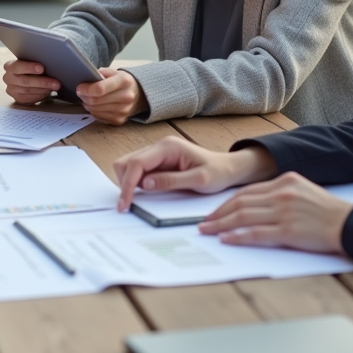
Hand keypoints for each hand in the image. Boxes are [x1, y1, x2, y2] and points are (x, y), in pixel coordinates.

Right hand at [3, 59, 62, 103]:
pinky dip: (40, 96)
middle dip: (42, 82)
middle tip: (55, 83)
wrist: (25, 76)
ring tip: (54, 87)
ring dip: (43, 89)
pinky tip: (47, 93)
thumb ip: (35, 63)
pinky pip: (29, 99)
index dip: (29, 67)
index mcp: (10, 66)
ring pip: (28, 91)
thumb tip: (50, 64)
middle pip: (24, 81)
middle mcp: (8, 78)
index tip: (42, 68)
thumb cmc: (30, 68)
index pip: (17, 66)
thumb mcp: (31, 62)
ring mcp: (11, 90)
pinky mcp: (17, 98)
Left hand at [76, 68, 146, 124]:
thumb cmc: (122, 82)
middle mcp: (126, 97)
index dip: (86, 89)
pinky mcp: (119, 120)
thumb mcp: (114, 72)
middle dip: (84, 97)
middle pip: (95, 101)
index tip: (79, 88)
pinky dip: (93, 111)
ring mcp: (123, 110)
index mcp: (124, 81)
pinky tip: (96, 105)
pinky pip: (98, 117)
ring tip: (88, 98)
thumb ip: (101, 73)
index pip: (100, 88)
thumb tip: (86, 79)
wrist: (139, 94)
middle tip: (80, 92)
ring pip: (94, 110)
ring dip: (87, 104)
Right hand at [113, 137, 275, 210]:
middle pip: (126, 162)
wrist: (228, 168)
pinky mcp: (157, 162)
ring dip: (129, 184)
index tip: (125, 204)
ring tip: (139, 199)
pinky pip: (138, 172)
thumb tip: (145, 184)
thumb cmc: (218, 172)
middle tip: (130, 204)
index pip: (137, 163)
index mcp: (168, 147)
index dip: (128, 184)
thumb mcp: (198, 180)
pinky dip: (136, 184)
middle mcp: (159, 147)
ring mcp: (157, 154)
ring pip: (128, 166)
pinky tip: (146, 194)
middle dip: (125, 183)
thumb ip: (171, 181)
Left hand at [199, 172, 352, 253]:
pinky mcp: (289, 231)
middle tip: (203, 222)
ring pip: (244, 217)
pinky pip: (257, 234)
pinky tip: (226, 239)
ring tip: (207, 231)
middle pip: (241, 203)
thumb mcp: (303, 191)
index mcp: (284, 181)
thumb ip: (280, 193)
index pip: (247, 192)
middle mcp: (281, 194)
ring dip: (221, 224)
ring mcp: (284, 212)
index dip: (226, 202)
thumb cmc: (327, 211)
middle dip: (218, 213)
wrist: (349, 223)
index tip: (213, 211)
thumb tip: (255, 204)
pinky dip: (238, 236)